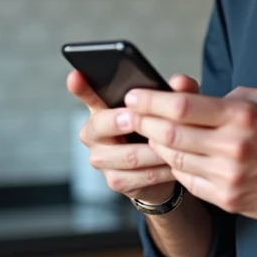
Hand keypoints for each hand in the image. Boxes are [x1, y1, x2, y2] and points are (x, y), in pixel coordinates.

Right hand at [66, 70, 198, 204]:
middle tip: (134, 117)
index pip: (87, 94)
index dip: (80, 86)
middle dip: (119, 121)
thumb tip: (181, 81)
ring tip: (173, 145)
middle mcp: (94, 133)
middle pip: (100, 125)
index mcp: (103, 107)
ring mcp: (101, 159)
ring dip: (153, 151)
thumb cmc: (160, 127)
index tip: (75, 75)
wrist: (164, 167)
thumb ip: (175, 92)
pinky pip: (139, 176)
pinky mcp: (115, 181)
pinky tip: (175, 165)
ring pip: (127, 155)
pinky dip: (160, 171)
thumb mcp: (171, 107)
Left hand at [125, 85, 256, 221]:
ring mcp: (229, 176)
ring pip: (174, 159)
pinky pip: (189, 181)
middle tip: (128, 114)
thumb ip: (238, 95)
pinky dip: (176, 167)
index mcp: (243, 116)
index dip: (151, 100)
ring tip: (146, 134)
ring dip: (155, 146)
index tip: (134, 95)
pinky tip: (171, 157)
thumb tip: (204, 96)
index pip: (182, 106)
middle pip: (170, 134)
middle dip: (142, 122)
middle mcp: (233, 147)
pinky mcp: (228, 198)